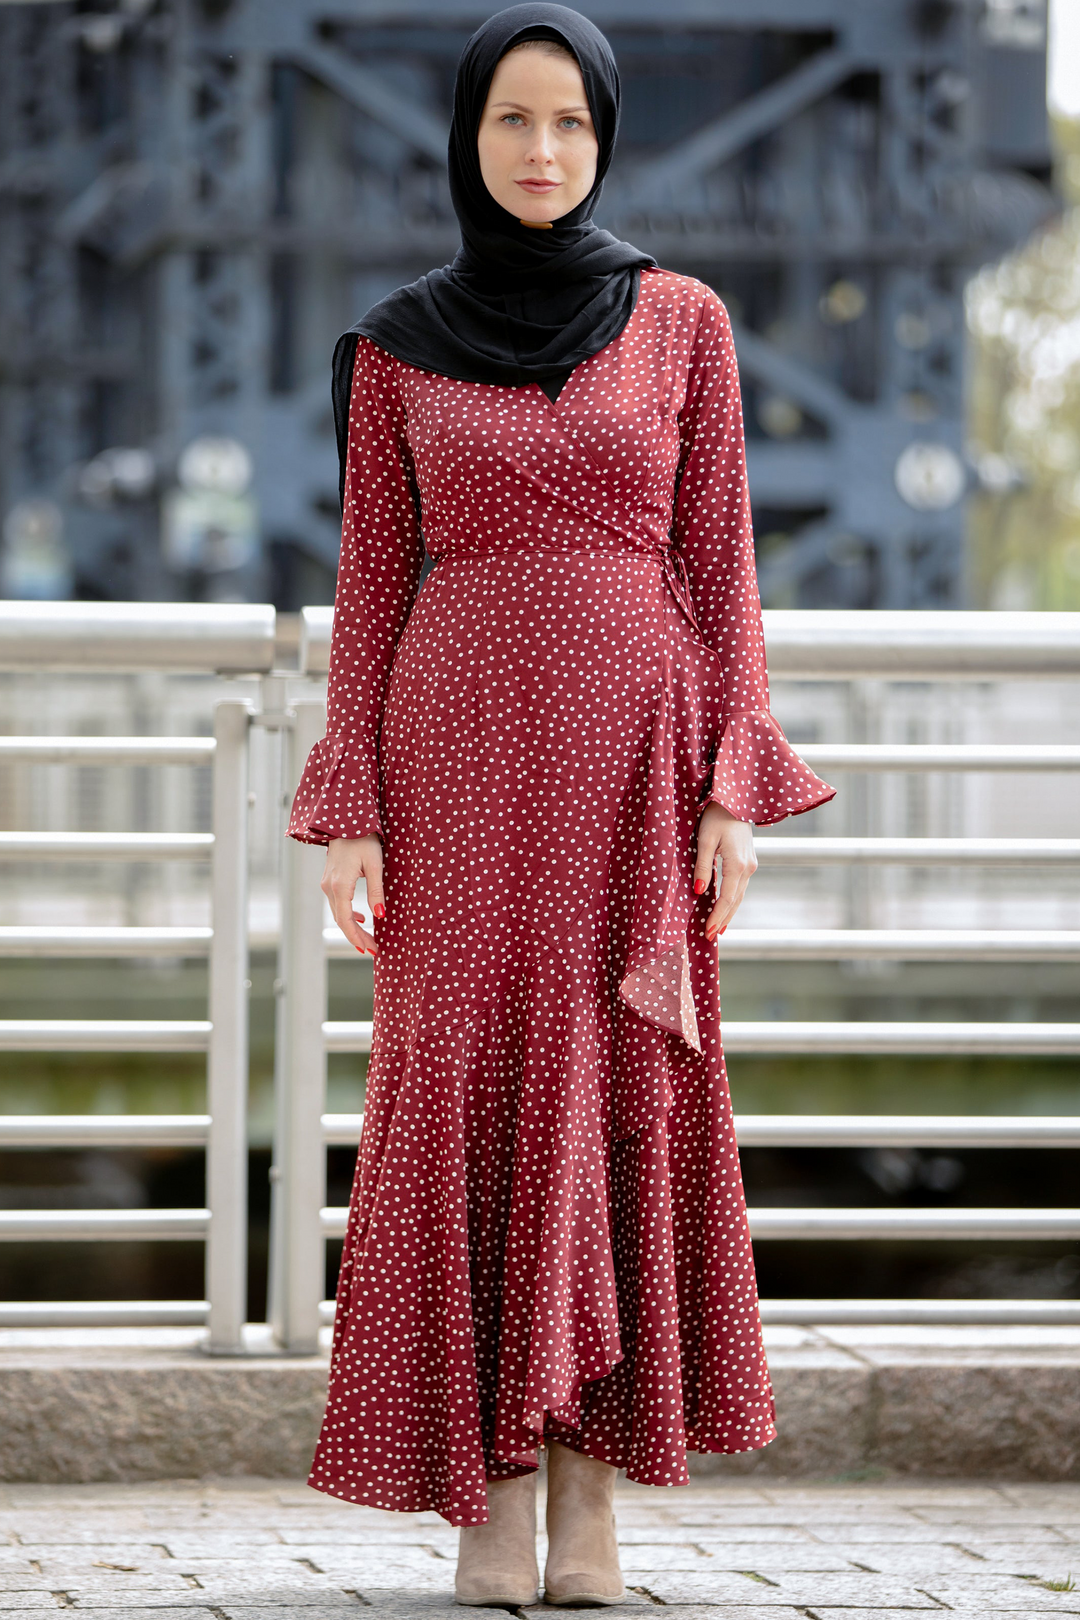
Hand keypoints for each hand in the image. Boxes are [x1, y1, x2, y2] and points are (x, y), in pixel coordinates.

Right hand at [322, 836, 383, 955]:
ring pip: (339, 913)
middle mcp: (329, 888)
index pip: (346, 920)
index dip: (357, 938)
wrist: (345, 822)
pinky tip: (363, 918)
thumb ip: (376, 891)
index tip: (369, 950)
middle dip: (357, 937)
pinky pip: (338, 904)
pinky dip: (349, 915)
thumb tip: (380, 914)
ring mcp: (327, 884)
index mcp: (339, 886)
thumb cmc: (363, 840)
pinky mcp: (329, 880)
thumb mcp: (375, 865)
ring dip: (354, 927)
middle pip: (342, 920)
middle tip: (373, 949)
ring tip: (370, 938)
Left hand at [693, 801, 756, 941]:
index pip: (727, 898)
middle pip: (735, 901)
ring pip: (739, 896)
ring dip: (728, 913)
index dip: (717, 916)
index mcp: (737, 864)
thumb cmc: (716, 816)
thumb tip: (699, 892)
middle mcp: (748, 868)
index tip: (708, 931)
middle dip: (722, 920)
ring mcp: (751, 865)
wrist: (734, 801)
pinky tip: (725, 908)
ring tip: (718, 929)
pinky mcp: (749, 862)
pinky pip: (740, 887)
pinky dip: (732, 900)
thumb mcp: (704, 840)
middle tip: (710, 937)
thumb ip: (702, 866)